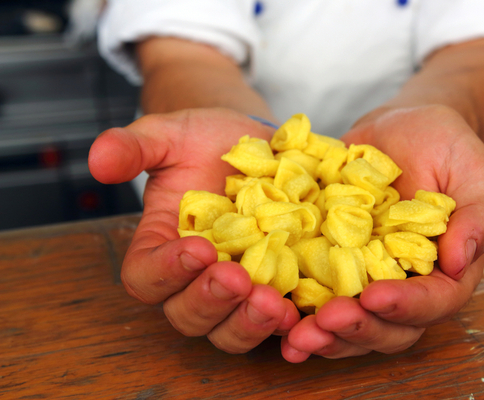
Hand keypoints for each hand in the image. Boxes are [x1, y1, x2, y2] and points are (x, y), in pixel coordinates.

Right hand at [88, 108, 299, 352]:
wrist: (254, 144)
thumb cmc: (205, 141)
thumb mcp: (169, 135)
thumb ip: (134, 146)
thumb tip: (99, 159)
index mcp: (161, 246)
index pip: (146, 277)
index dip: (166, 271)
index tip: (197, 248)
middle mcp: (195, 278)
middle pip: (188, 315)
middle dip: (210, 302)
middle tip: (237, 279)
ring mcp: (238, 288)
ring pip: (230, 330)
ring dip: (248, 324)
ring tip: (272, 302)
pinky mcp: (277, 287)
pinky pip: (278, 321)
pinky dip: (287, 326)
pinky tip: (302, 314)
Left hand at [281, 105, 483, 361]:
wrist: (399, 127)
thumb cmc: (443, 144)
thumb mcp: (474, 171)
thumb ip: (479, 215)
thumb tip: (462, 262)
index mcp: (445, 269)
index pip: (434, 301)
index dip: (406, 305)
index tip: (374, 296)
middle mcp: (404, 282)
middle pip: (388, 327)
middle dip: (358, 329)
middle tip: (326, 322)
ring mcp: (365, 276)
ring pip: (350, 323)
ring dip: (325, 336)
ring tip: (297, 337)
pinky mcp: (331, 262)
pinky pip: (315, 296)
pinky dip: (297, 314)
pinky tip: (274, 321)